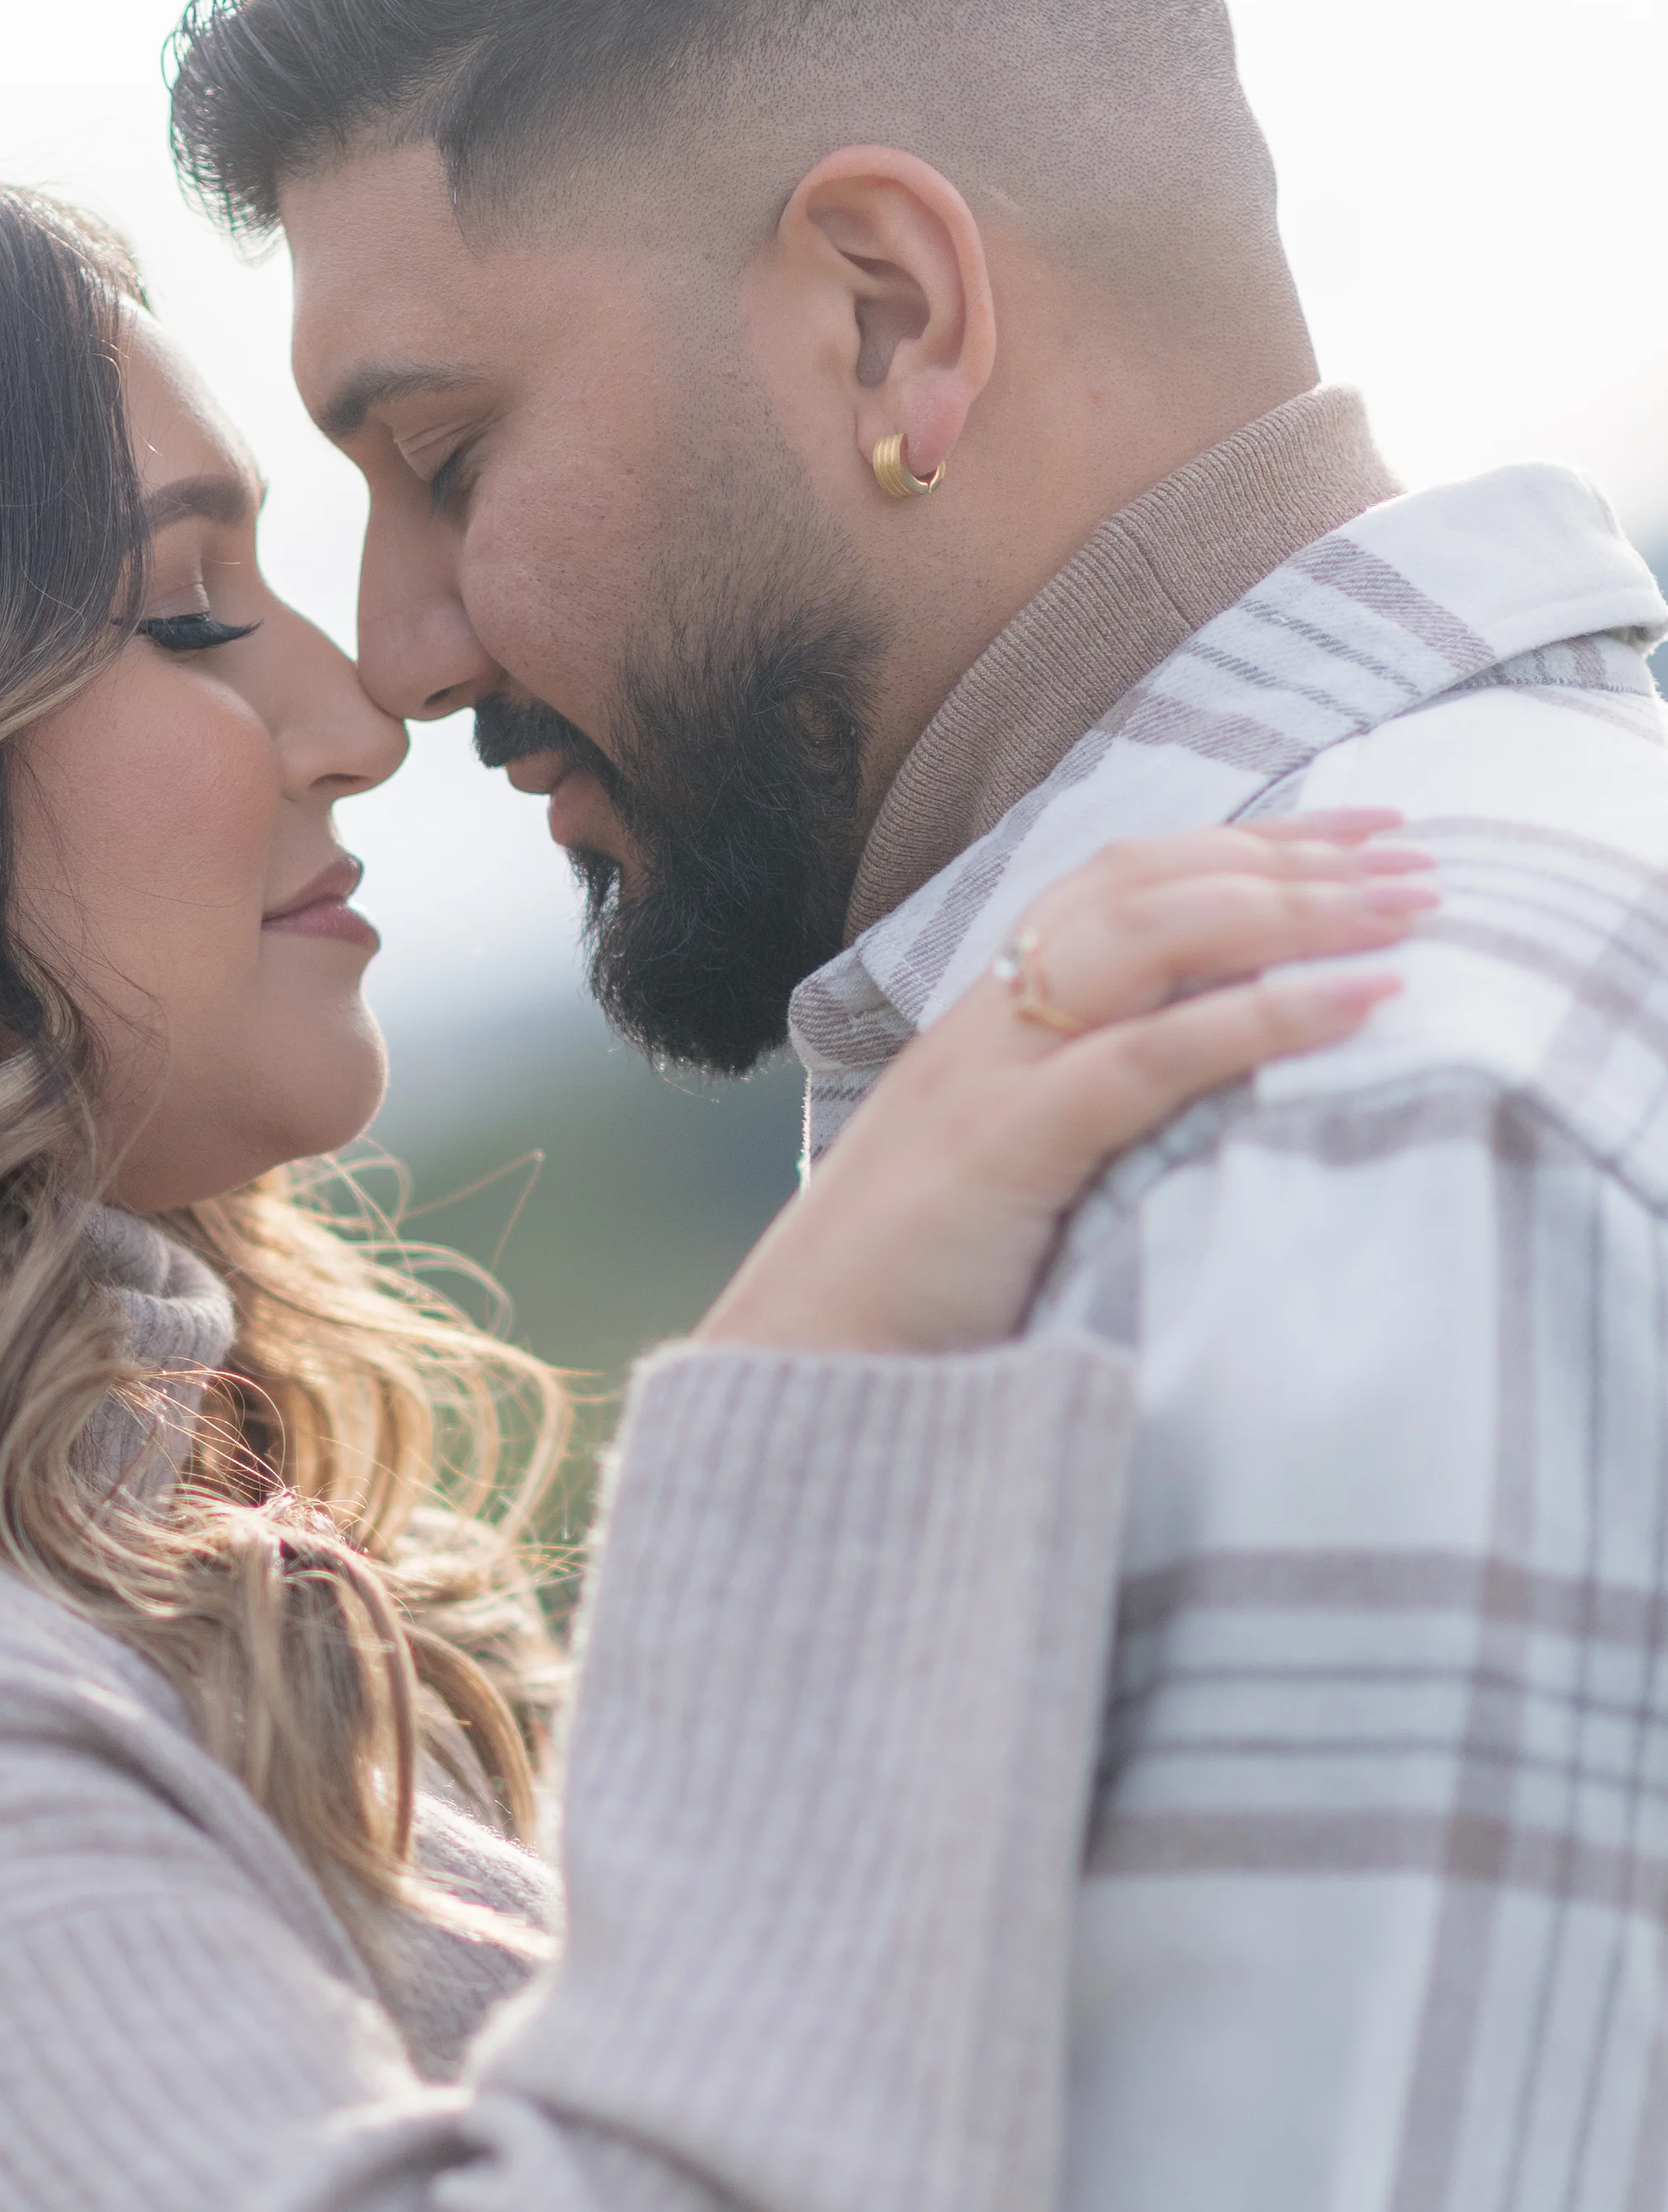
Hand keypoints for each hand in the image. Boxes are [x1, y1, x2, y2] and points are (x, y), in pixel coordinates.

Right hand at [697, 816, 1432, 1357]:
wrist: (794, 1374)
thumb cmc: (909, 1303)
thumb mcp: (1008, 1190)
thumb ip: (1085, 1133)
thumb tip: (1213, 1121)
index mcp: (986, 1026)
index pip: (1124, 883)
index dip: (1244, 847)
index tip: (1361, 837)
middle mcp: (987, 1025)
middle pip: (1148, 884)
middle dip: (1292, 858)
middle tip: (1417, 859)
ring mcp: (992, 1076)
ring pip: (1153, 939)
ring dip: (1296, 912)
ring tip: (1408, 911)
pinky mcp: (1008, 1147)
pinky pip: (1152, 1055)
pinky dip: (1267, 1015)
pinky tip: (1362, 999)